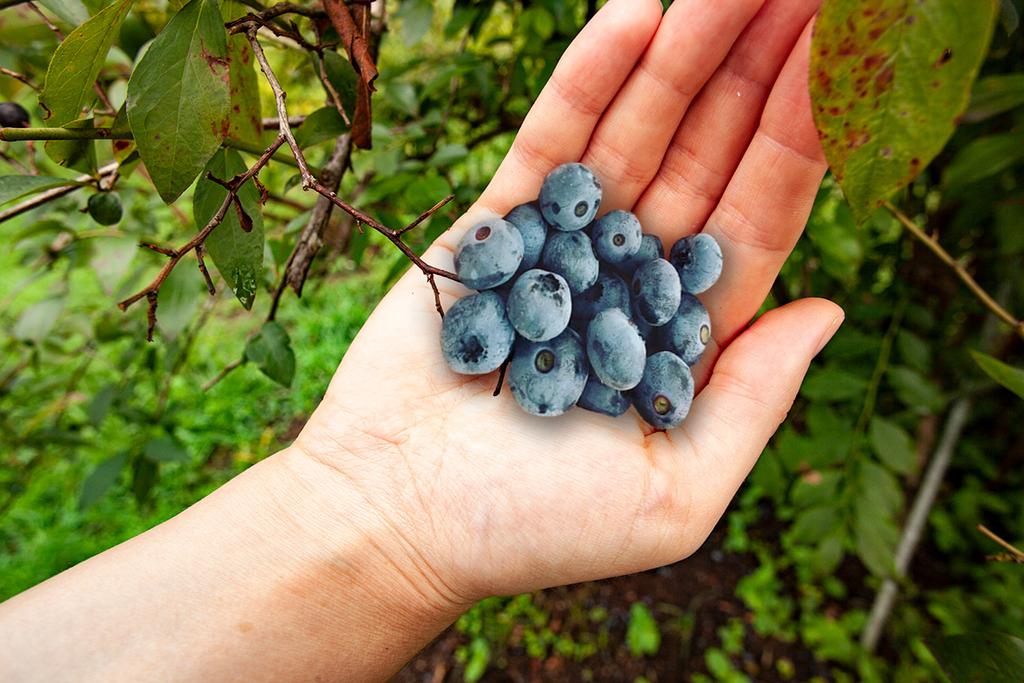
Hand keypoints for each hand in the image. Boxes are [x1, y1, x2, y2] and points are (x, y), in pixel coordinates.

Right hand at [296, 0, 840, 610]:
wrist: (393, 518)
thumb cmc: (529, 528)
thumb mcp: (673, 495)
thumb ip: (752, 403)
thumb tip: (826, 310)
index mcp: (688, 335)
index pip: (763, 215)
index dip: (805, 134)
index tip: (842, 53)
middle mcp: (637, 276)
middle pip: (712, 153)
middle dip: (758, 69)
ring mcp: (567, 242)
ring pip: (640, 130)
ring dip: (687, 52)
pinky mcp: (494, 226)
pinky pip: (552, 139)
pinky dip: (590, 80)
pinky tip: (637, 15)